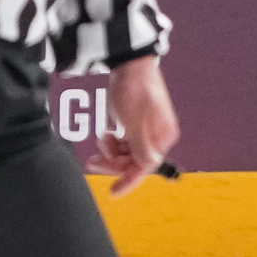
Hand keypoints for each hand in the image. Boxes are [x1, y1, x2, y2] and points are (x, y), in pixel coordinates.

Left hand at [90, 56, 179, 196]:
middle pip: (134, 161)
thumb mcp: (134, 122)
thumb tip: (149, 166)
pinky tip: (107, 132)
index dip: (128, 181)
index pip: (145, 166)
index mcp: (162, 137)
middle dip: (114, 162)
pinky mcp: (136, 123)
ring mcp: (146, 129)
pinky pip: (123, 142)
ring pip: (126, 153)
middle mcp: (157, 136)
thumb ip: (141, 147)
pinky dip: (113, 141)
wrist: (129, 64)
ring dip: (111, 151)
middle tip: (93, 161)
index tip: (113, 192)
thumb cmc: (134, 90)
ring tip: (102, 139)